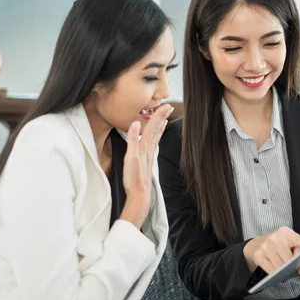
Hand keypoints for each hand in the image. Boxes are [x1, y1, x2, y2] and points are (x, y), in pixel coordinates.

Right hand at [120, 104, 173, 227]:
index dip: (159, 115)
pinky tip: (155, 139)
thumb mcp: (130, 157)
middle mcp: (149, 149)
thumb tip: (136, 123)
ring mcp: (149, 155)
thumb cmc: (134, 177)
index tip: (166, 105)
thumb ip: (132, 139)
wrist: (139, 194)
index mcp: (145, 146)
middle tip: (169, 107)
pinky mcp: (148, 161)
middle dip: (163, 117)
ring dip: (161, 126)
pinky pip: (153, 144)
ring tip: (165, 119)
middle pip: (157, 130)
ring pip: (156, 137)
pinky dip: (156, 138)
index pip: (153, 126)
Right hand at [243, 227, 299, 273]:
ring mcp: (266, 246)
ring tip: (285, 269)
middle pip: (290, 259)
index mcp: (286, 232)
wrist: (256, 244)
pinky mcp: (259, 256)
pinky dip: (276, 273)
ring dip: (284, 271)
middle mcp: (275, 237)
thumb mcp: (290, 240)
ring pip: (281, 266)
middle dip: (293, 265)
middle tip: (295, 267)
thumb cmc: (277, 243)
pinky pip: (272, 270)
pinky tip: (277, 271)